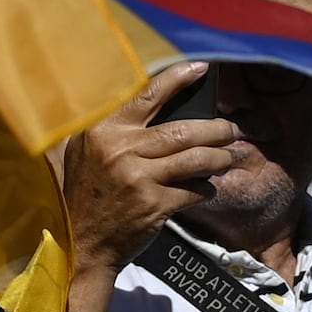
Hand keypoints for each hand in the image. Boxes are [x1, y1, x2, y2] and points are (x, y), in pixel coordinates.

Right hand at [54, 66, 237, 272]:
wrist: (82, 243)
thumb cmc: (86, 193)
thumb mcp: (84, 151)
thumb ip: (111, 127)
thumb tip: (150, 100)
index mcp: (104, 131)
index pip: (147, 96)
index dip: (177, 79)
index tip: (201, 69)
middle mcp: (121, 150)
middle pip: (183, 130)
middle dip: (216, 129)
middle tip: (230, 129)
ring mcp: (139, 178)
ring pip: (195, 159)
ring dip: (219, 157)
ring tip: (226, 157)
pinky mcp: (154, 205)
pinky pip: (193, 190)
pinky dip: (206, 188)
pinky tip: (207, 187)